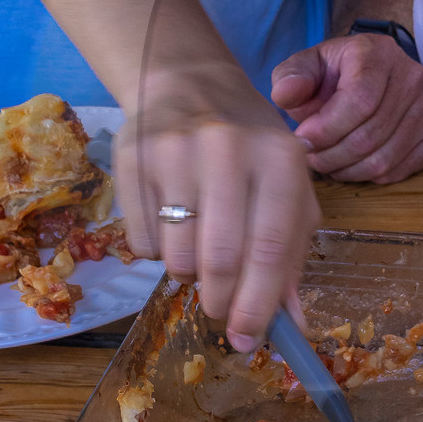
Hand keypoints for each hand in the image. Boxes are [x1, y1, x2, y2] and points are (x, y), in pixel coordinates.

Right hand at [115, 84, 318, 352]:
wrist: (189, 82)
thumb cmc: (250, 146)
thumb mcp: (286, 188)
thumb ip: (290, 254)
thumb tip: (289, 325)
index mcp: (280, 158)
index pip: (269, 248)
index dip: (259, 304)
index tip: (250, 339)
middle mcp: (228, 149)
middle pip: (220, 258)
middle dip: (222, 302)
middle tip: (221, 311)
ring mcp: (176, 151)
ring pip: (176, 255)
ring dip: (187, 276)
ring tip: (197, 256)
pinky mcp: (132, 158)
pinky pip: (140, 240)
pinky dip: (156, 253)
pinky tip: (169, 226)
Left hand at [270, 34, 422, 183]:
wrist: (368, 75)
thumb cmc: (333, 74)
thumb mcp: (305, 66)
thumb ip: (289, 77)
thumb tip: (285, 95)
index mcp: (377, 53)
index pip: (359, 101)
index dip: (327, 129)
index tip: (302, 140)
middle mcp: (410, 76)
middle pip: (370, 135)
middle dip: (331, 155)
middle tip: (310, 158)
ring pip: (384, 158)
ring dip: (347, 170)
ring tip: (326, 162)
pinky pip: (401, 169)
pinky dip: (370, 176)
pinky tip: (351, 165)